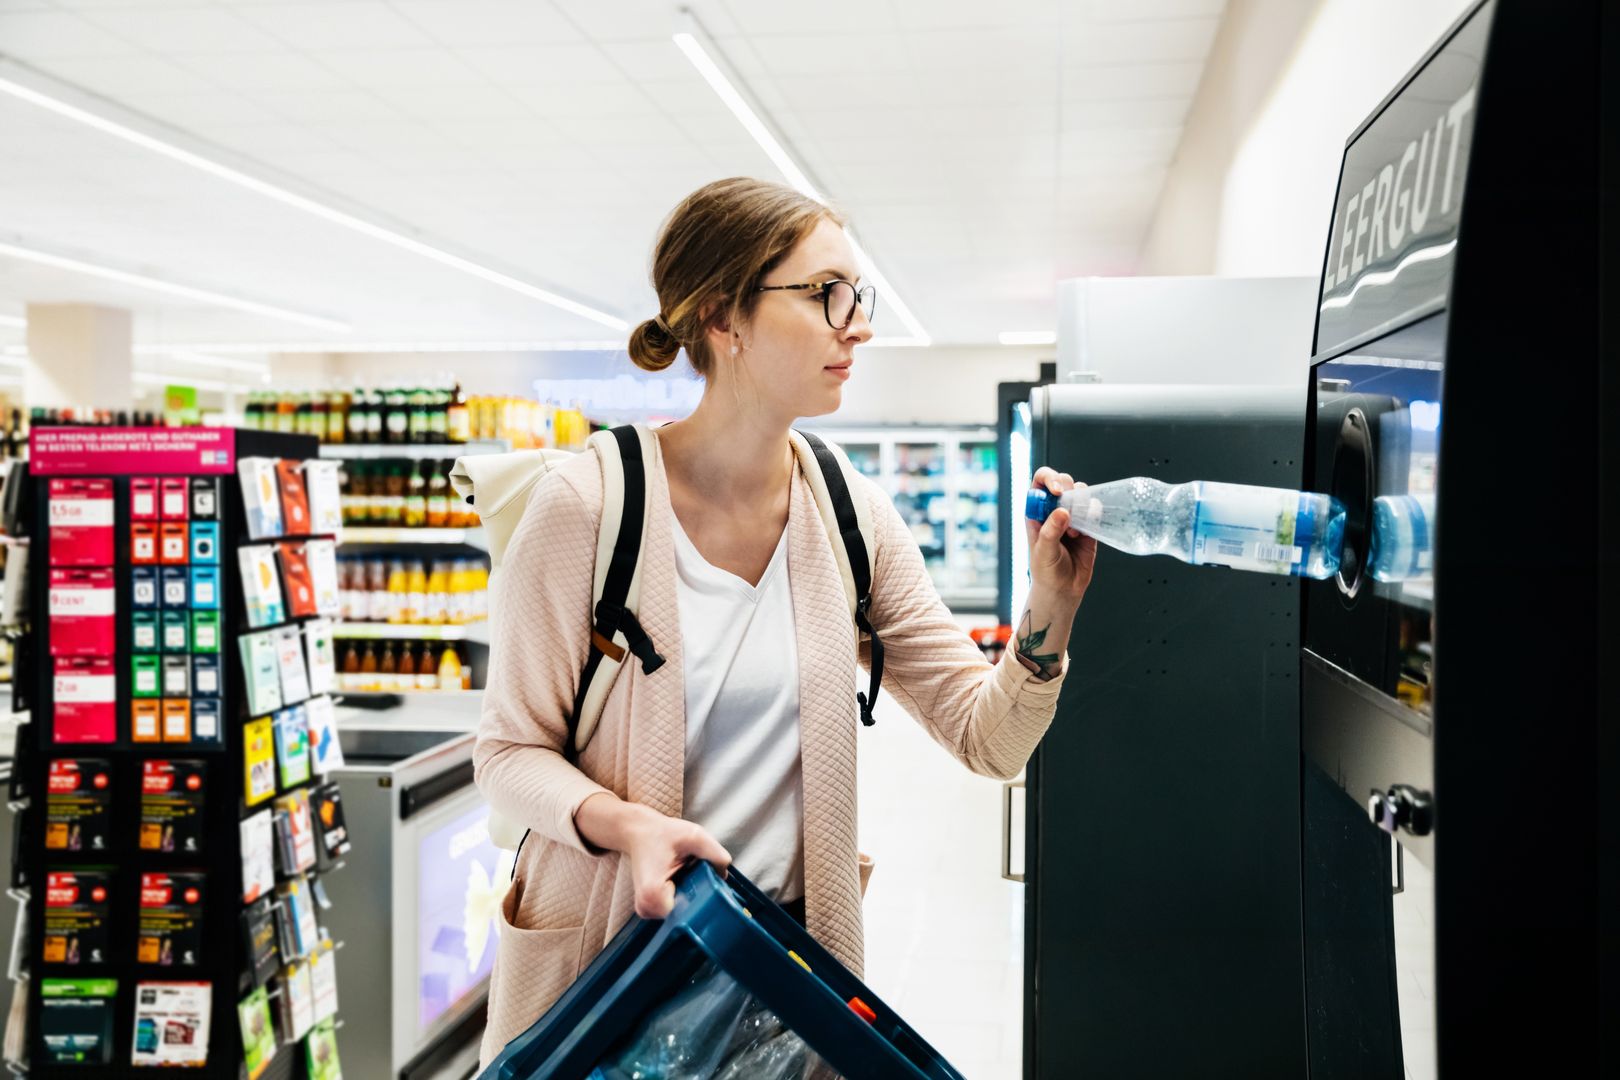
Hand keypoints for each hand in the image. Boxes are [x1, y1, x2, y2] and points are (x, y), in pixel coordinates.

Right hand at [576, 793, 730, 918]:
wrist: (638, 832)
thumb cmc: (662, 833)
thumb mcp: (693, 836)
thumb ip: (714, 853)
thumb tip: (724, 875)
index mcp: (653, 892)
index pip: (688, 913)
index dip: (702, 899)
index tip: (704, 881)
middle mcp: (646, 906)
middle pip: (686, 913)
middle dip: (696, 894)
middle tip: (691, 870)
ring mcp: (646, 910)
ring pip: (680, 913)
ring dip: (688, 895)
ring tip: (681, 872)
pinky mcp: (648, 909)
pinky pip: (673, 910)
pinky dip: (679, 896)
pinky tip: (676, 879)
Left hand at [1025, 466, 1097, 606]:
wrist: (1064, 589)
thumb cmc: (1046, 570)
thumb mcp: (1043, 552)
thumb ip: (1051, 531)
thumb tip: (1061, 511)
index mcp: (1036, 511)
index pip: (1040, 482)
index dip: (1049, 479)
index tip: (1057, 491)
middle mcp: (1054, 509)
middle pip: (1063, 482)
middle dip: (1068, 489)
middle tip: (1069, 507)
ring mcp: (1072, 515)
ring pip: (1081, 493)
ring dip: (1081, 505)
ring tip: (1073, 531)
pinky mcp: (1088, 524)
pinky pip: (1094, 509)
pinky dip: (1093, 514)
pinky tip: (1084, 532)